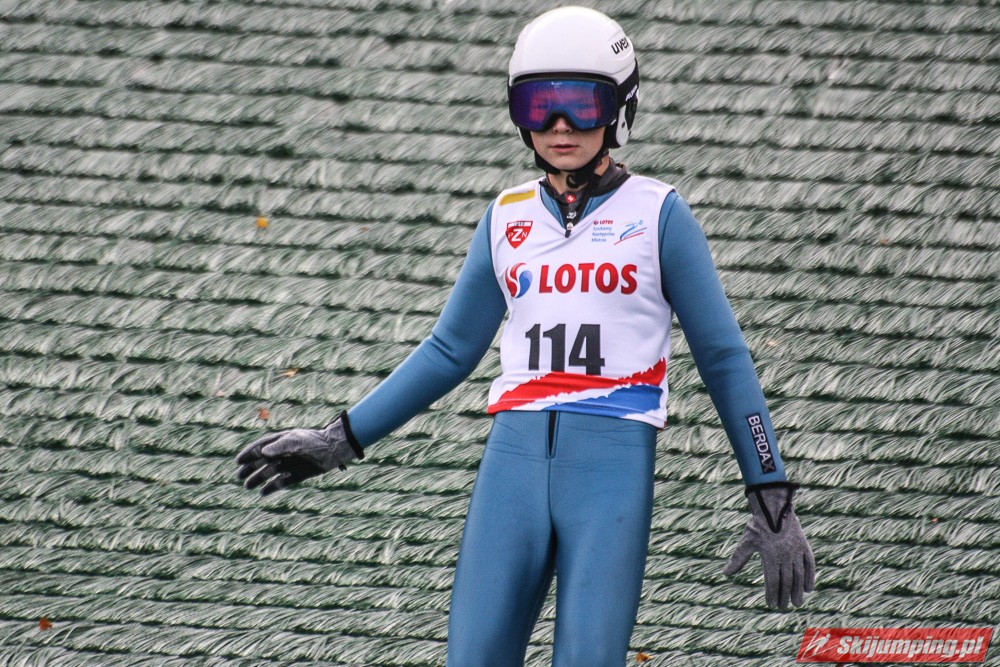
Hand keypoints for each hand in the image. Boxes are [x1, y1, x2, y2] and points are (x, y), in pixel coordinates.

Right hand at [235, 411, 363, 495]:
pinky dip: (272, 488)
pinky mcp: (297, 475)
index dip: (249, 453)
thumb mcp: (297, 442)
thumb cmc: (315, 442)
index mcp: (281, 441)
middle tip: (238, 476)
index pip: (260, 447)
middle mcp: (284, 453)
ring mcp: (290, 464)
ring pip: (269, 473)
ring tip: (247, 486)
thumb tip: (262, 453)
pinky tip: (262, 493)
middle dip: (250, 468)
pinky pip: (281, 482)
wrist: (334, 450)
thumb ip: (280, 446)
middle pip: (262, 461)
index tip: (238, 461)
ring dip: (258, 478)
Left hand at [723, 482, 815, 609]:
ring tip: (796, 603)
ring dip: (798, 591)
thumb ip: (738, 559)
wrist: (774, 507)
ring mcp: (796, 550)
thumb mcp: (747, 541)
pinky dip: (810, 577)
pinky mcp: (804, 545)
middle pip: (786, 581)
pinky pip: (809, 564)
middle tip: (783, 607)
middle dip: (784, 596)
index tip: (771, 604)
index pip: (772, 581)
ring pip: (799, 575)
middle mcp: (784, 554)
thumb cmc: (758, 525)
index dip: (772, 594)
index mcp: (770, 555)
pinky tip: (808, 589)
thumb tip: (725, 573)